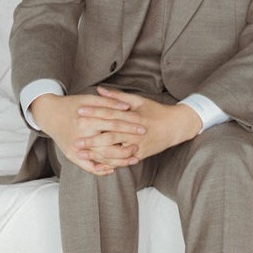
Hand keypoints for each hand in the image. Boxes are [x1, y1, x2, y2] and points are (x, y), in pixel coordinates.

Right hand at [30, 90, 146, 175]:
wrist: (49, 114)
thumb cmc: (72, 105)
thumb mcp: (89, 99)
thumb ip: (108, 102)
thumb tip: (127, 107)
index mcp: (86, 120)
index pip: (113, 124)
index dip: (130, 126)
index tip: (143, 128)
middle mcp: (81, 136)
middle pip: (109, 144)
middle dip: (127, 146)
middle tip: (140, 146)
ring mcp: (76, 148)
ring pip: (101, 158)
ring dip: (119, 161)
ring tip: (133, 159)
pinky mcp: (71, 156)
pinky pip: (88, 167)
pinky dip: (101, 170)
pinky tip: (112, 169)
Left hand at [75, 86, 202, 162]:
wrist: (175, 127)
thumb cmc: (155, 111)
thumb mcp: (138, 100)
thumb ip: (117, 96)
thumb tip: (99, 89)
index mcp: (134, 116)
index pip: (110, 113)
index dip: (94, 112)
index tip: (79, 112)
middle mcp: (136, 132)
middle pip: (110, 136)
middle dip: (92, 139)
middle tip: (76, 140)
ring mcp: (138, 145)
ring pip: (115, 151)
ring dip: (98, 153)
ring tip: (83, 154)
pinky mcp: (140, 154)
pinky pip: (123, 160)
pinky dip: (110, 162)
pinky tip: (97, 162)